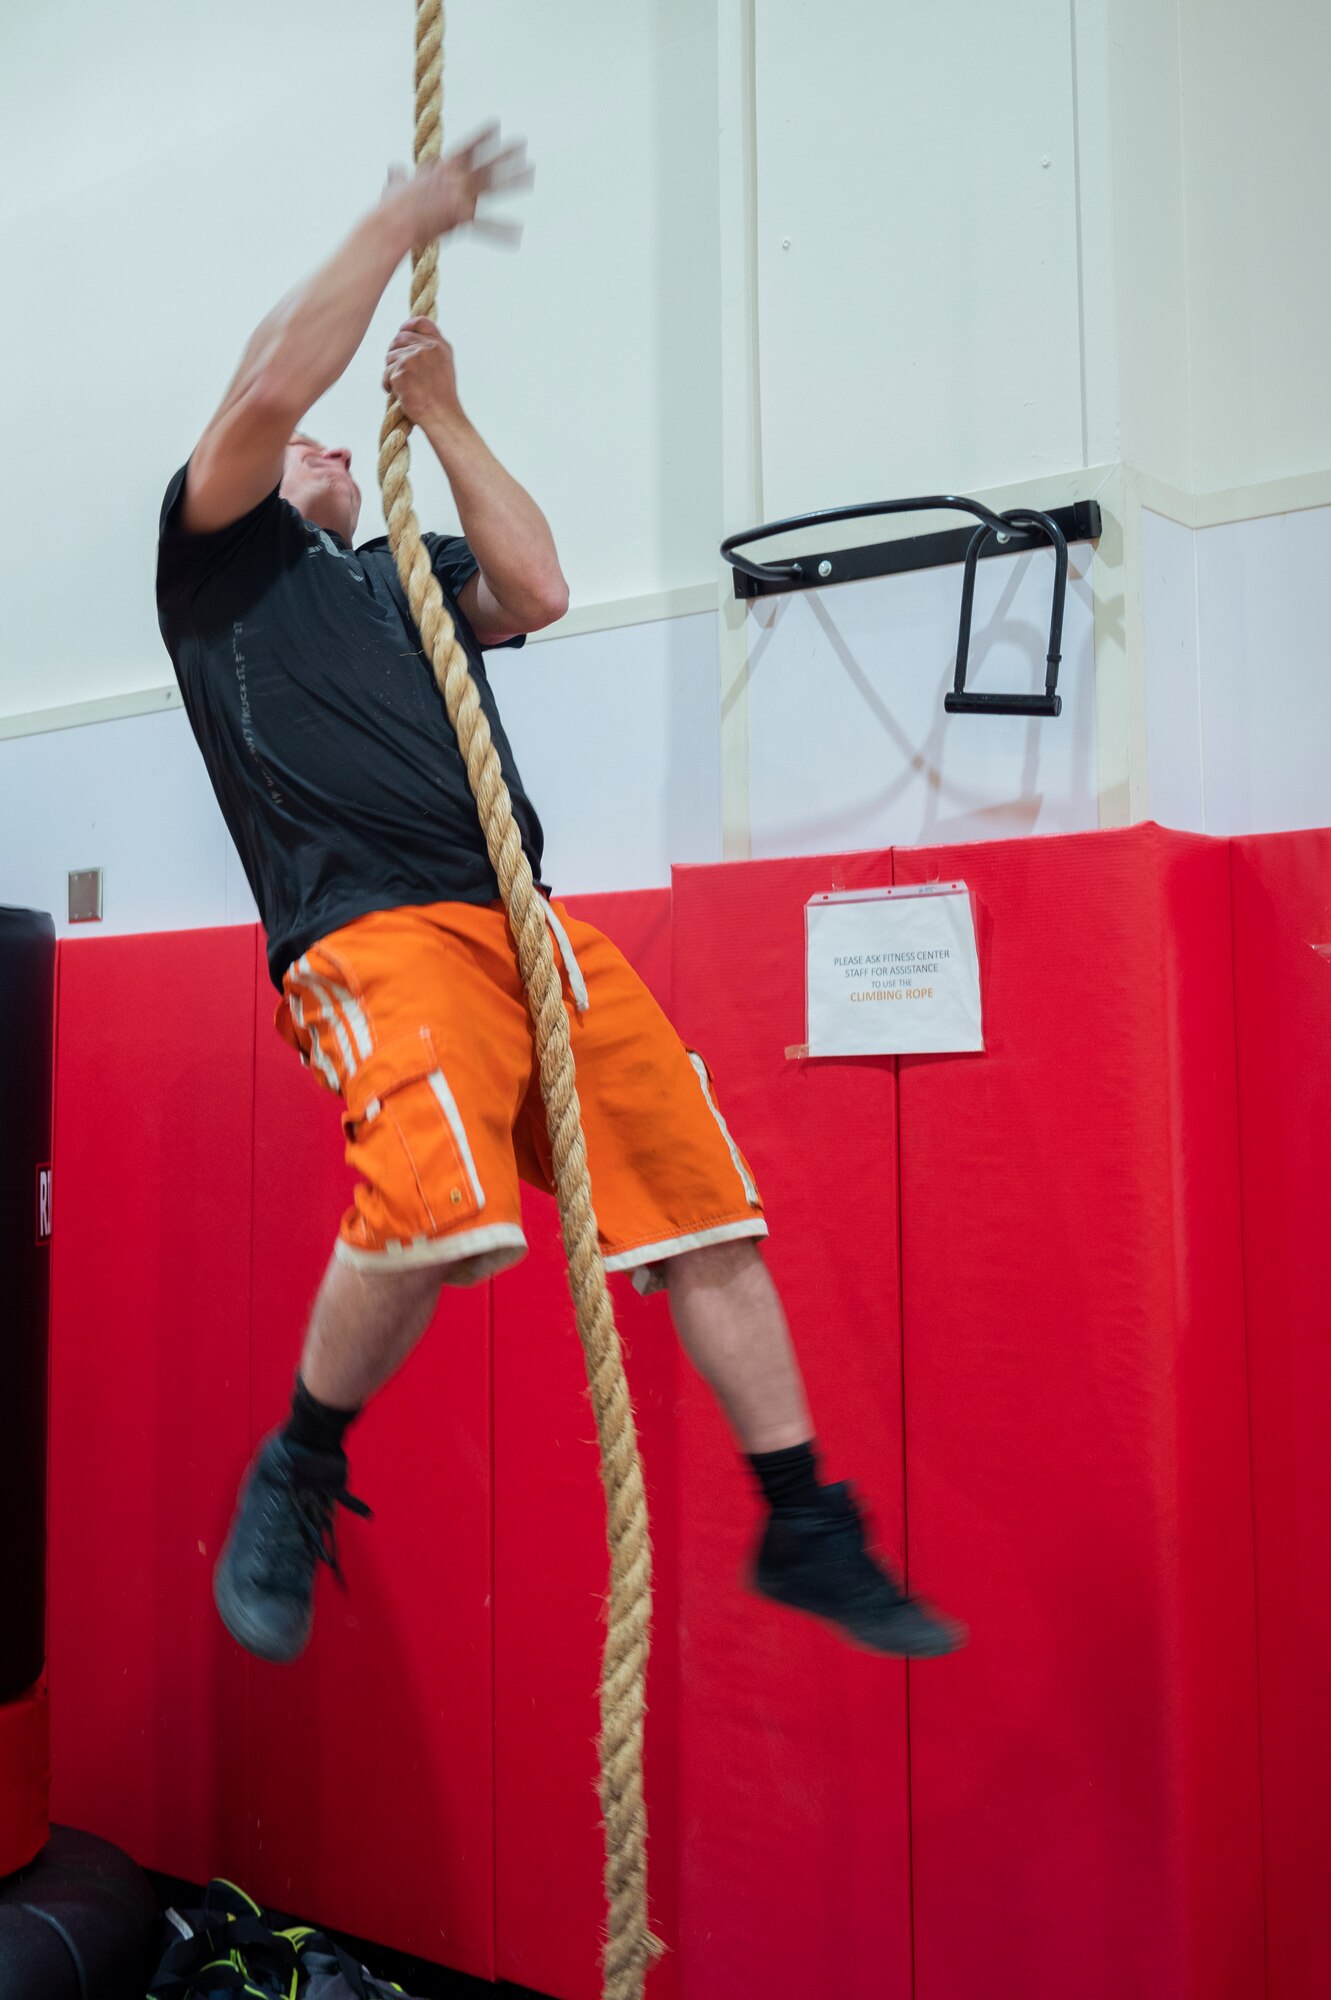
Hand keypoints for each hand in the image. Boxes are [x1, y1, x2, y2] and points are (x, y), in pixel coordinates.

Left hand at [383, 317, 461, 427]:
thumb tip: (408, 339)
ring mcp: (413, 358)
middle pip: (399, 338)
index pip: (421, 322)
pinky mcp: (401, 371)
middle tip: (397, 369)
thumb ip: (431, 350)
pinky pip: (386, 373)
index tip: (402, 331)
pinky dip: (388, 385)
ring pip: (390, 356)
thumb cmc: (442, 398)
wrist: (441, 416)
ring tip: (402, 386)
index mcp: (440, 346)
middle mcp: (427, 348)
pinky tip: (399, 394)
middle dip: (394, 352)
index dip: (408, 326)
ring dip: (391, 371)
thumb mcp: (444, 366)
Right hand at [385, 125, 532, 248]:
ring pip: (492, 186)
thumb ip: (398, 177)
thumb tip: (394, 168)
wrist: (393, 223)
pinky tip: (518, 234)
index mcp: (441, 170)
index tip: (496, 125)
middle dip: (505, 154)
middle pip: (485, 163)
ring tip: (531, 174)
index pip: (466, 148)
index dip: (482, 136)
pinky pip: (486, 228)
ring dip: (513, 180)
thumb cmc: (391, 207)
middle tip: (523, 143)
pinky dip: (500, 232)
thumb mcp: (395, 186)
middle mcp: (455, 179)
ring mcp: (460, 198)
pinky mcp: (461, 220)